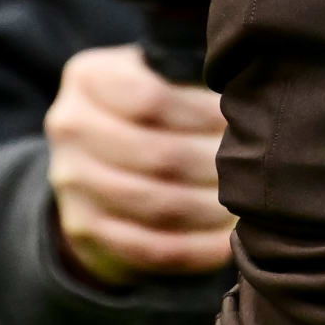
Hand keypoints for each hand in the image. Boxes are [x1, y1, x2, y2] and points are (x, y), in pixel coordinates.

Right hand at [45, 44, 231, 286]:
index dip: (204, 114)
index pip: (152, 98)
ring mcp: (70, 181)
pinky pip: (147, 247)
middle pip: (158, 154)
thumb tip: (250, 97)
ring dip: (211, 209)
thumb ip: (189, 78)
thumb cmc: (146, 109)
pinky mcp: (83, 227)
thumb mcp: (156, 75)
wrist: (94, 159)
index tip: (239, 122)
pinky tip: (225, 245)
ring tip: (247, 207)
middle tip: (255, 171)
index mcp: (89, 76)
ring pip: (156, 203)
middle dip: (215, 166)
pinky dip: (193, 249)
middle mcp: (69, 126)